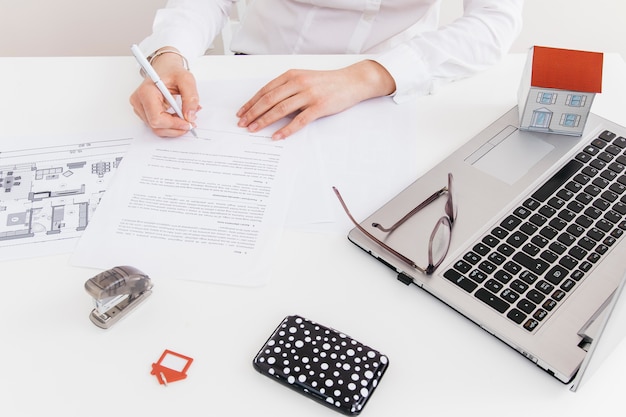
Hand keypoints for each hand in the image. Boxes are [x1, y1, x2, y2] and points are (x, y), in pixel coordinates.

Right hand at [129, 48, 200, 136]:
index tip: (188, 123)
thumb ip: (191, 97)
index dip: (174, 124)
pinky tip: (178, 117)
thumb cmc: (172, 72)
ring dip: (173, 128)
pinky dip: (169, 125)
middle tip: (190, 123)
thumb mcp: (186, 80)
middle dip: (175, 128)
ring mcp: (139, 108)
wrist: (165, 67)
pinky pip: (156, 125)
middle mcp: (139, 101)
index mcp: (146, 92)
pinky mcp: (143, 112)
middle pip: (156, 126)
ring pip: (156, 128)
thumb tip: (189, 116)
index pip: (157, 118)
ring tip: (185, 118)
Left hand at [236, 60, 395, 139]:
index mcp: (292, 75)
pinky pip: (299, 120)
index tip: (241, 112)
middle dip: (253, 113)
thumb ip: (288, 88)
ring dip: (264, 121)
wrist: (352, 81)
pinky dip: (286, 129)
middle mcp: (298, 83)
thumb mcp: (305, 78)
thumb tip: (269, 105)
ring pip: (280, 109)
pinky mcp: (319, 106)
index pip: (265, 90)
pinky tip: (277, 136)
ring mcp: (309, 95)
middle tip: (242, 123)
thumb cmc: (328, 82)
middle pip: (269, 100)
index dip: (251, 102)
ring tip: (253, 129)